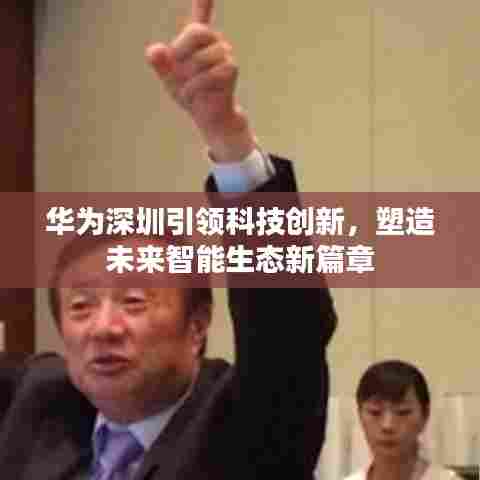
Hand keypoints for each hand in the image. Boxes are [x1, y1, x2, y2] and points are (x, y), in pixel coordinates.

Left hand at [145, 0, 255, 162]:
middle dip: (181, 51)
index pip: (201, 13)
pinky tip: (192, 94)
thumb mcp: (168, 78)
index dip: (204, 0)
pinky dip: (195, 87)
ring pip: (202, 58)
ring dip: (188, 77)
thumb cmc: (189, 92)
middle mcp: (214, 41)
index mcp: (198, 39)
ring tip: (186, 87)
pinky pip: (210, 74)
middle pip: (197, 31)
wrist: (208, 115)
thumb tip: (155, 50)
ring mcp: (225, 54)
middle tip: (176, 68)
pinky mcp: (231, 70)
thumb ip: (160, 63)